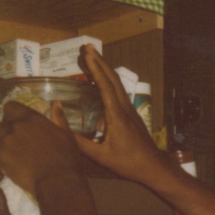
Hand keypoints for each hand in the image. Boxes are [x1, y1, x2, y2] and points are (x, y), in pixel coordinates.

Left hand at [0, 100, 83, 194]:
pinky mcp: (0, 160)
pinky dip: (6, 160)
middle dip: (10, 130)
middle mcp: (14, 127)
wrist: (57, 182)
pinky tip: (19, 167)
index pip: (10, 107)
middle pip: (3, 124)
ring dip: (8, 145)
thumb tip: (56, 103)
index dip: (14, 114)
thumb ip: (58, 118)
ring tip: (21, 157)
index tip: (20, 121)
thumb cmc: (66, 158)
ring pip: (0, 141)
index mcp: (30, 118)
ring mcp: (5, 143)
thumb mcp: (67, 135)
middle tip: (22, 142)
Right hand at [72, 44, 170, 183]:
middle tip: (87, 48)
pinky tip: (103, 82)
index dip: (95, 69)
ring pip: (117, 84)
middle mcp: (125, 108)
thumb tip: (61, 131)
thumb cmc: (128, 163)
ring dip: (105, 69)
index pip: (105, 86)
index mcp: (117, 115)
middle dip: (100, 62)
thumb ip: (80, 144)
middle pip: (113, 79)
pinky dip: (109, 81)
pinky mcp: (132, 115)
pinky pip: (119, 92)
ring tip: (93, 58)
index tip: (87, 54)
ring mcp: (130, 110)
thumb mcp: (101, 156)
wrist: (153, 167)